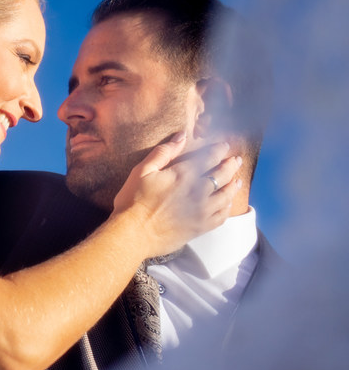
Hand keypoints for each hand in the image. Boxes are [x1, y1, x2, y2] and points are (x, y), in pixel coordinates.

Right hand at [112, 132, 242, 257]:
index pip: (209, 158)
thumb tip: (181, 136)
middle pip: (222, 175)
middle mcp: (198, 192)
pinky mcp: (201, 227)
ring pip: (226, 195)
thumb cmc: (133, 200)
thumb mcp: (142, 171)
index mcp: (183, 175)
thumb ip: (164, 153)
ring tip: (237, 180)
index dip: (219, 150)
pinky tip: (227, 204)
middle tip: (237, 160)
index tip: (225, 146)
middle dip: (231, 165)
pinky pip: (222, 216)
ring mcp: (202, 211)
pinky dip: (227, 208)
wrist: (134, 234)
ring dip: (233, 186)